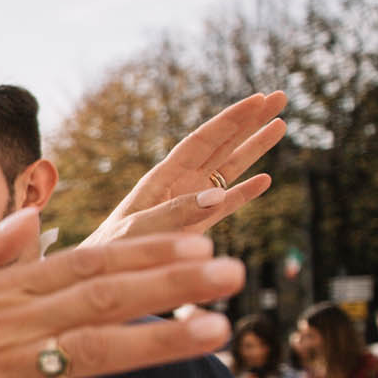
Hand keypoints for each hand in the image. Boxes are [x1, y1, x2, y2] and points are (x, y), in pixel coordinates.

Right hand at [0, 219, 244, 377]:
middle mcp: (10, 326)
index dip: (148, 250)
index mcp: (0, 290)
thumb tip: (35, 222)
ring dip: (158, 340)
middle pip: (104, 297)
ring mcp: (4, 373)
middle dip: (174, 283)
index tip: (200, 237)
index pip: (87, 262)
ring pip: (93, 352)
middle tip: (235, 271)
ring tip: (217, 332)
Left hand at [83, 92, 285, 245]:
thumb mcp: (138, 229)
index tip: (259, 98)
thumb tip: (218, 195)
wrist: (96, 279)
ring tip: (280, 125)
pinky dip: (245, 193)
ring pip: (228, 170)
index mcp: (162, 178)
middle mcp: (178, 185)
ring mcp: (188, 204)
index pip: (202, 141)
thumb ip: (175, 213)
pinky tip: (265, 180)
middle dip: (248, 122)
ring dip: (253, 149)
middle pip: (220, 146)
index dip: (231, 120)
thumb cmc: (109, 252)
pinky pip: (226, 206)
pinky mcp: (194, 228)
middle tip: (279, 97)